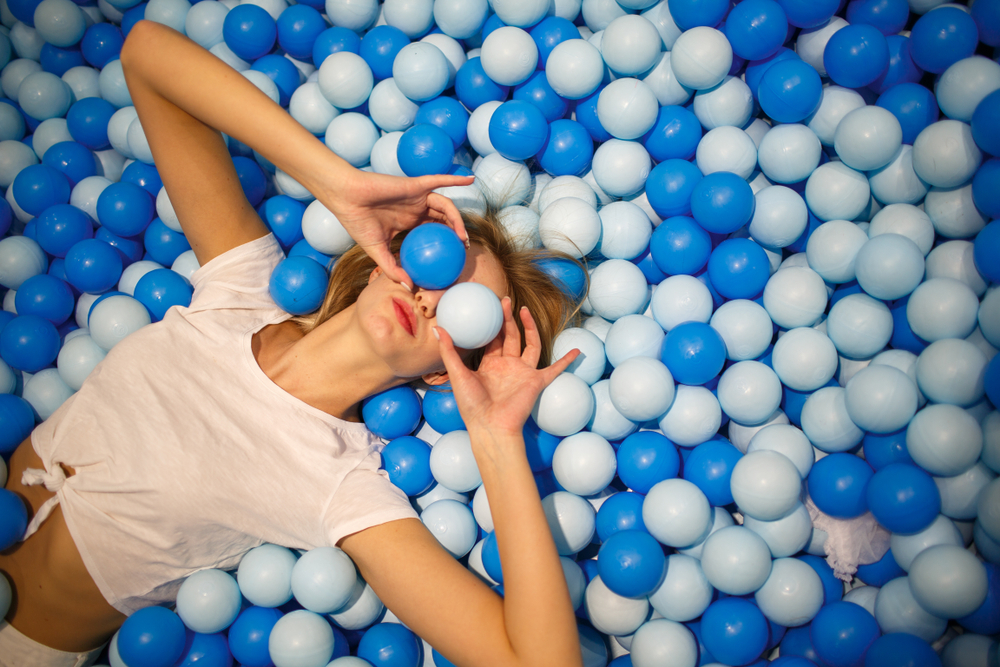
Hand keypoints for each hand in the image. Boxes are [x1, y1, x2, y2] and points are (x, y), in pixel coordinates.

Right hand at [323, 170, 475, 288]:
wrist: (346, 198)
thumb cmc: (357, 222)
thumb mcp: (376, 250)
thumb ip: (392, 268)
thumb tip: (409, 288)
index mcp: (408, 222)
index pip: (432, 232)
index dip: (444, 243)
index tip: (452, 259)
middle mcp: (415, 209)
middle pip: (443, 220)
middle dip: (456, 233)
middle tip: (464, 249)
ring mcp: (417, 197)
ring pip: (444, 207)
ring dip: (457, 220)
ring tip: (463, 237)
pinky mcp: (416, 185)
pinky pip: (439, 180)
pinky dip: (455, 179)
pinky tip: (470, 180)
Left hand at [434, 298, 580, 438]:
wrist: (490, 427)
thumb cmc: (472, 405)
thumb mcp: (458, 375)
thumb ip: (450, 352)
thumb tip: (439, 329)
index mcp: (490, 365)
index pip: (492, 339)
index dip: (492, 323)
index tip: (490, 306)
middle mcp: (508, 367)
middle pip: (510, 337)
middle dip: (508, 319)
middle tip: (504, 300)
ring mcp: (523, 373)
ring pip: (529, 344)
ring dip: (529, 328)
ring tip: (524, 310)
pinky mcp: (536, 382)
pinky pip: (554, 370)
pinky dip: (566, 361)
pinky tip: (576, 351)